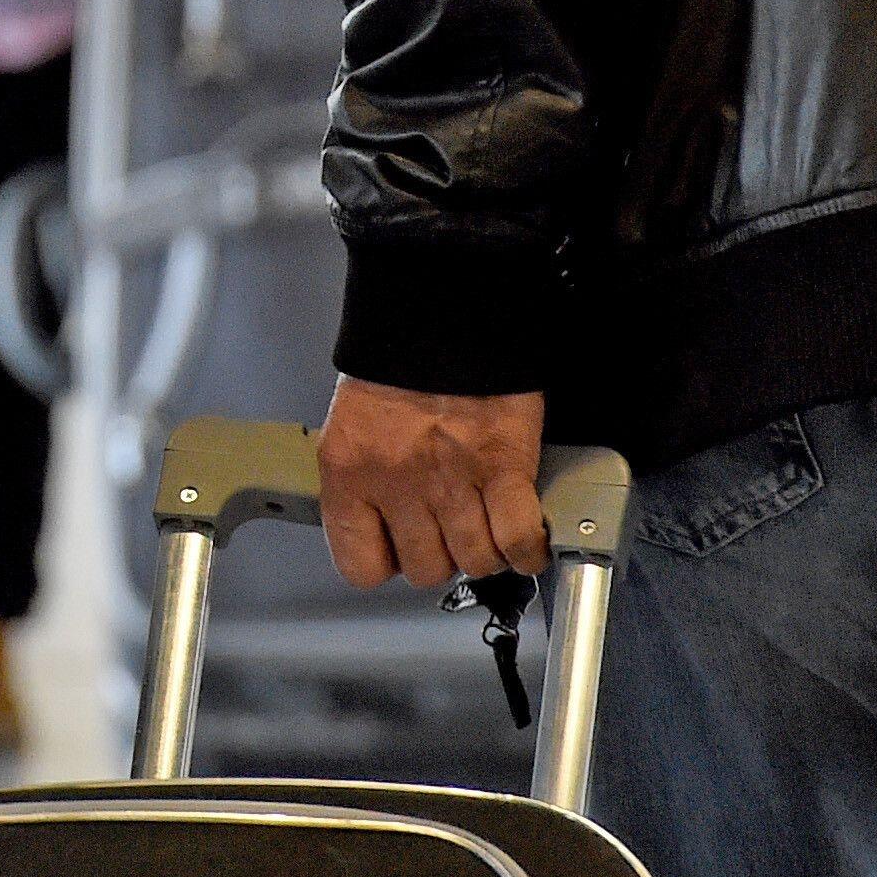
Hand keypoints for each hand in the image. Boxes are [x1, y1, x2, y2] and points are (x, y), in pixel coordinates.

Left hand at [319, 377, 548, 589]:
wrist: (443, 307)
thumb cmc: (401, 357)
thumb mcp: (357, 421)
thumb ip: (368, 474)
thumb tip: (391, 519)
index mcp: (349, 472)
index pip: (361, 566)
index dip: (389, 561)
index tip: (403, 548)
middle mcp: (395, 484)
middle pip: (426, 570)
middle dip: (443, 555)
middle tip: (453, 530)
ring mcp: (450, 480)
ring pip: (475, 561)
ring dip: (487, 552)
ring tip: (491, 529)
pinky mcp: (502, 467)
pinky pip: (517, 537)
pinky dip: (527, 547)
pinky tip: (526, 541)